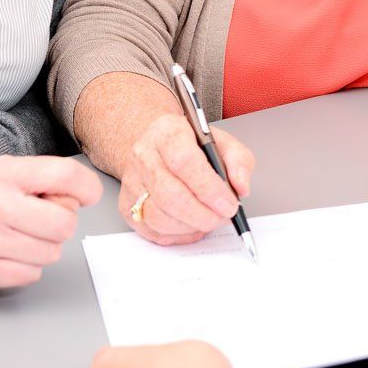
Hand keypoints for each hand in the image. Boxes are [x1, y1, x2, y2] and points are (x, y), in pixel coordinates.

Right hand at [0, 155, 102, 290]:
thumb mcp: (19, 174)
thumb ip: (53, 179)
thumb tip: (83, 196)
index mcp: (7, 171)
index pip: (64, 174)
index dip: (87, 187)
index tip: (88, 195)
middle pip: (64, 223)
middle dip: (63, 225)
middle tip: (46, 221)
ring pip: (51, 253)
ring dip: (46, 248)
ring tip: (25, 236)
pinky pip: (31, 274)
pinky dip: (28, 267)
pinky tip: (12, 253)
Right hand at [119, 114, 254, 245]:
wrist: (158, 148)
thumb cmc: (191, 147)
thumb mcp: (222, 142)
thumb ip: (238, 161)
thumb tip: (240, 187)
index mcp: (167, 132)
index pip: (184, 161)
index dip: (208, 188)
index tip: (229, 204)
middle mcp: (143, 155)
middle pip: (169, 194)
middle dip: (202, 215)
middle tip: (223, 217)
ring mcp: (132, 181)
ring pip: (159, 217)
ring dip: (191, 227)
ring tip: (209, 219)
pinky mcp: (127, 205)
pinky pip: (152, 231)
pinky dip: (178, 235)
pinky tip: (191, 224)